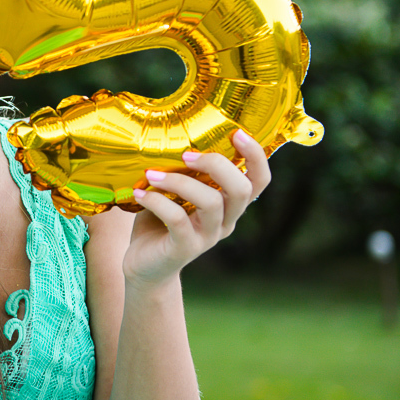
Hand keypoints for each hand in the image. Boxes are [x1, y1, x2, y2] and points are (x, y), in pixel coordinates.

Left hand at [125, 129, 271, 286]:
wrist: (144, 266)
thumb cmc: (159, 222)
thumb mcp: (175, 193)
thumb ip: (183, 172)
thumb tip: (172, 136)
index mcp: (229, 205)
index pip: (259, 181)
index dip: (256, 156)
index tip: (237, 133)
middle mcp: (225, 222)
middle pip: (241, 189)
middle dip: (217, 164)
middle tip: (186, 154)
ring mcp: (207, 237)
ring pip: (211, 203)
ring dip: (180, 181)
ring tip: (152, 174)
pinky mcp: (184, 249)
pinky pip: (178, 220)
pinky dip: (157, 201)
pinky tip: (140, 194)